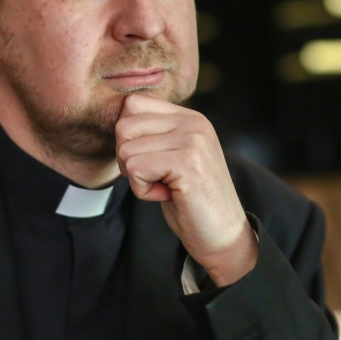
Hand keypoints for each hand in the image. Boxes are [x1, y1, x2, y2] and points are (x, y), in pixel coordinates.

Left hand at [115, 93, 257, 286]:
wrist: (224, 234)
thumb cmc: (192, 200)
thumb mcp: (174, 156)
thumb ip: (154, 135)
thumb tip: (116, 122)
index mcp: (190, 117)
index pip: (133, 104)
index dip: (128, 138)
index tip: (150, 161)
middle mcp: (193, 122)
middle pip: (124, 126)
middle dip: (128, 159)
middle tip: (155, 178)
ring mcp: (192, 140)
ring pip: (126, 150)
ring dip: (137, 178)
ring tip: (165, 187)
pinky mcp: (186, 162)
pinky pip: (135, 169)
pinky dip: (142, 190)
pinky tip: (167, 195)